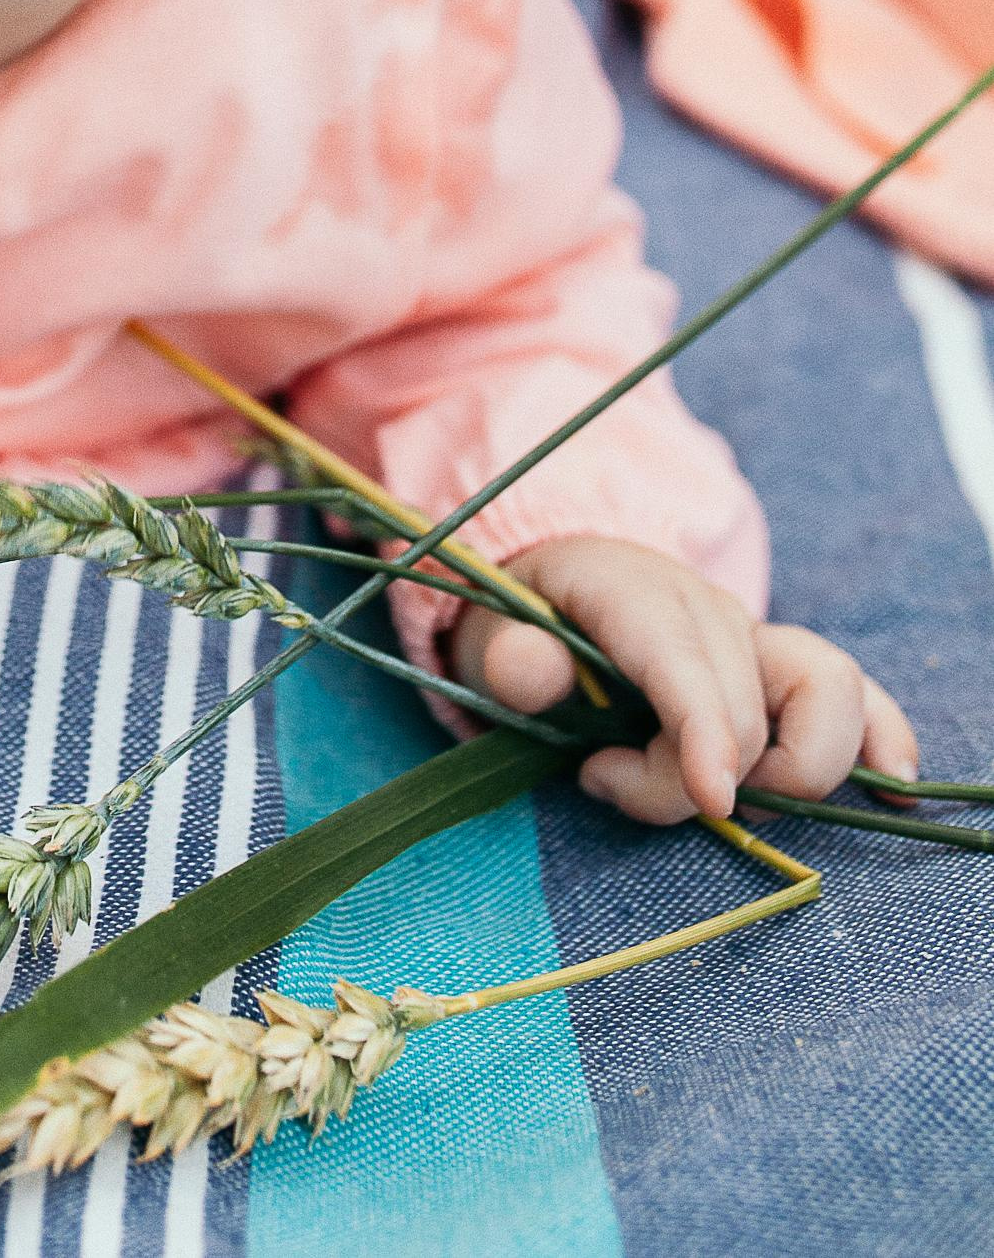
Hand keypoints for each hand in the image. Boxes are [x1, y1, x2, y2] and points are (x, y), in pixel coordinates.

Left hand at [450, 536, 917, 825]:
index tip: (713, 800)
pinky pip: (854, 696)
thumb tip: (533, 670)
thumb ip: (509, 656)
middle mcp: (708, 611)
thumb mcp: (489, 634)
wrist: (558, 582)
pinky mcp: (781, 668)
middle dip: (683, 782)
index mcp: (632, 593)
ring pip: (824, 697)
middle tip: (602, 777)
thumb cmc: (523, 622)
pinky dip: (881, 737)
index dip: (707, 734)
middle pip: (744, 716)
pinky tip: (893, 786)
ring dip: (796, 767)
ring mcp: (754, 638)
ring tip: (719, 795)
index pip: (686, 664)